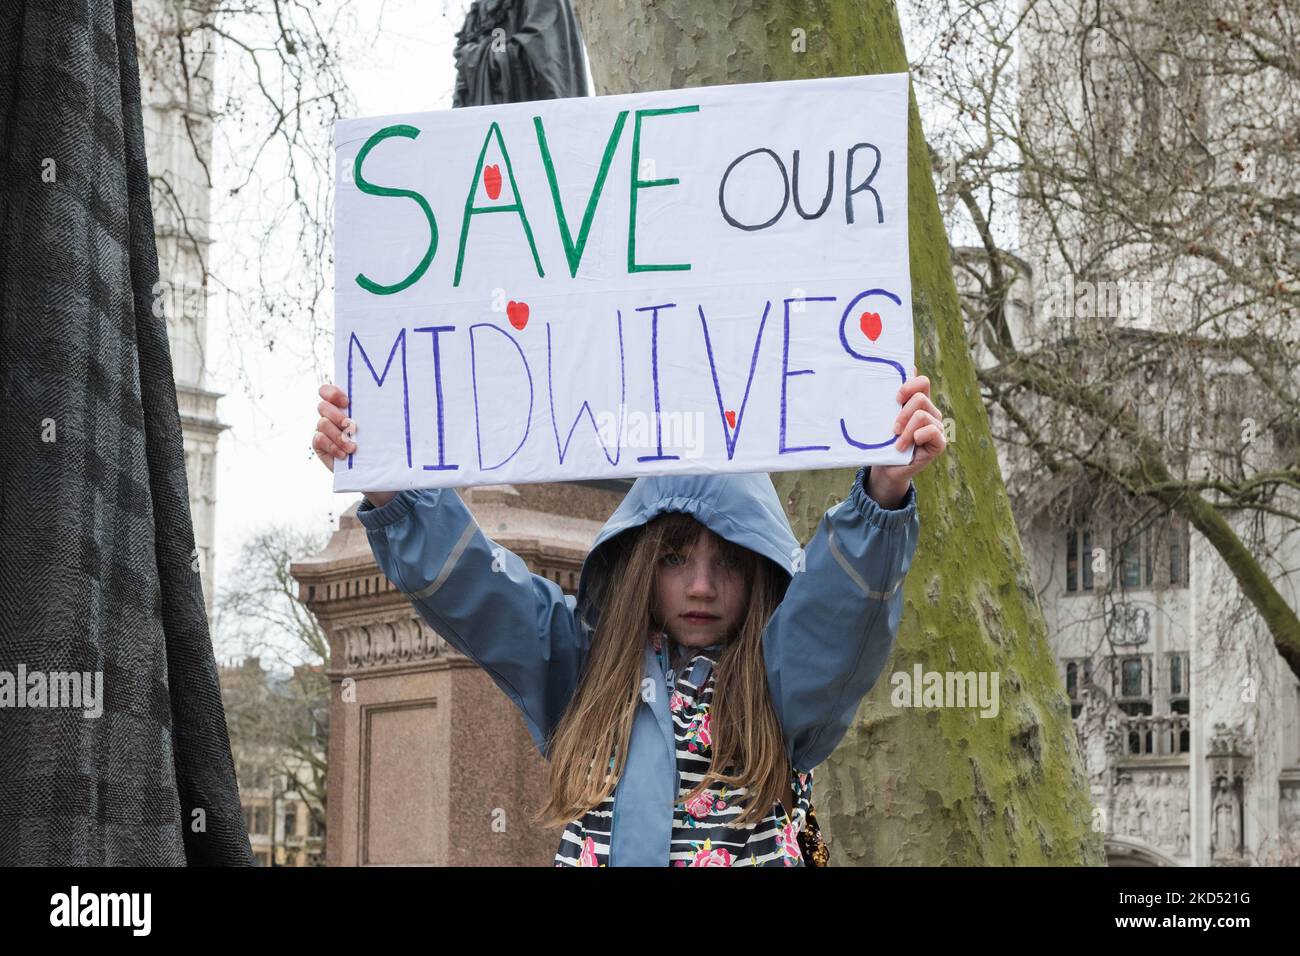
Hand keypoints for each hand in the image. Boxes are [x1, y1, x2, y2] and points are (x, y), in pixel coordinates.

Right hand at [313, 384, 395, 507]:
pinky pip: (319, 439)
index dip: (332, 393)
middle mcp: (330, 415)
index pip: (327, 391)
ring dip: (338, 435)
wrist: (373, 469)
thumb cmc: (379, 443)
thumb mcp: (381, 427)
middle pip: (323, 406)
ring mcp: (324, 430)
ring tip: (352, 447)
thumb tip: (397, 405)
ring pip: (322, 423)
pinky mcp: (320, 445)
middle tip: (351, 426)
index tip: (347, 402)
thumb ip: (380, 413)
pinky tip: (343, 454)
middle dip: (336, 415)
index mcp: (342, 406)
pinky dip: (332, 446)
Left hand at [867, 368, 945, 507]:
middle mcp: (930, 412)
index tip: (896, 399)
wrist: (886, 468)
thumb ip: (889, 399)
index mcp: (918, 403)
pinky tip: (910, 446)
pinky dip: (917, 437)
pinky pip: (932, 431)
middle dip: (903, 414)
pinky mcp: (940, 442)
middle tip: (893, 429)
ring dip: (906, 431)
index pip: (922, 382)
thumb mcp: (884, 418)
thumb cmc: (884, 441)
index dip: (909, 386)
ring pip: (922, 416)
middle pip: (920, 398)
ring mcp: (936, 427)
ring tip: (898, 443)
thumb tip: (896, 373)